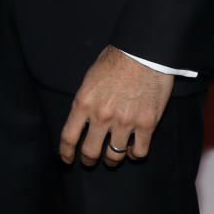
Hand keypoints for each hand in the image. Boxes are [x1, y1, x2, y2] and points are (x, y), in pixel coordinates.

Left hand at [59, 46, 172, 167]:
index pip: (69, 136)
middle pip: (90, 152)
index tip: (67, 159)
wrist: (143, 52)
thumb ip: (85, 101)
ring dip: (112, 159)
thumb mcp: (90, 78)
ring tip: (112, 157)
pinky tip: (133, 151)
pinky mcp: (146, 124)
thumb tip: (83, 119)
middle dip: (88, 160)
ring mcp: (125, 122)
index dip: (66, 152)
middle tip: (90, 161)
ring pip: (114, 155)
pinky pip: (139, 151)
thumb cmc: (115, 59)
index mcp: (84, 102)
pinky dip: (135, 155)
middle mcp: (102, 115)